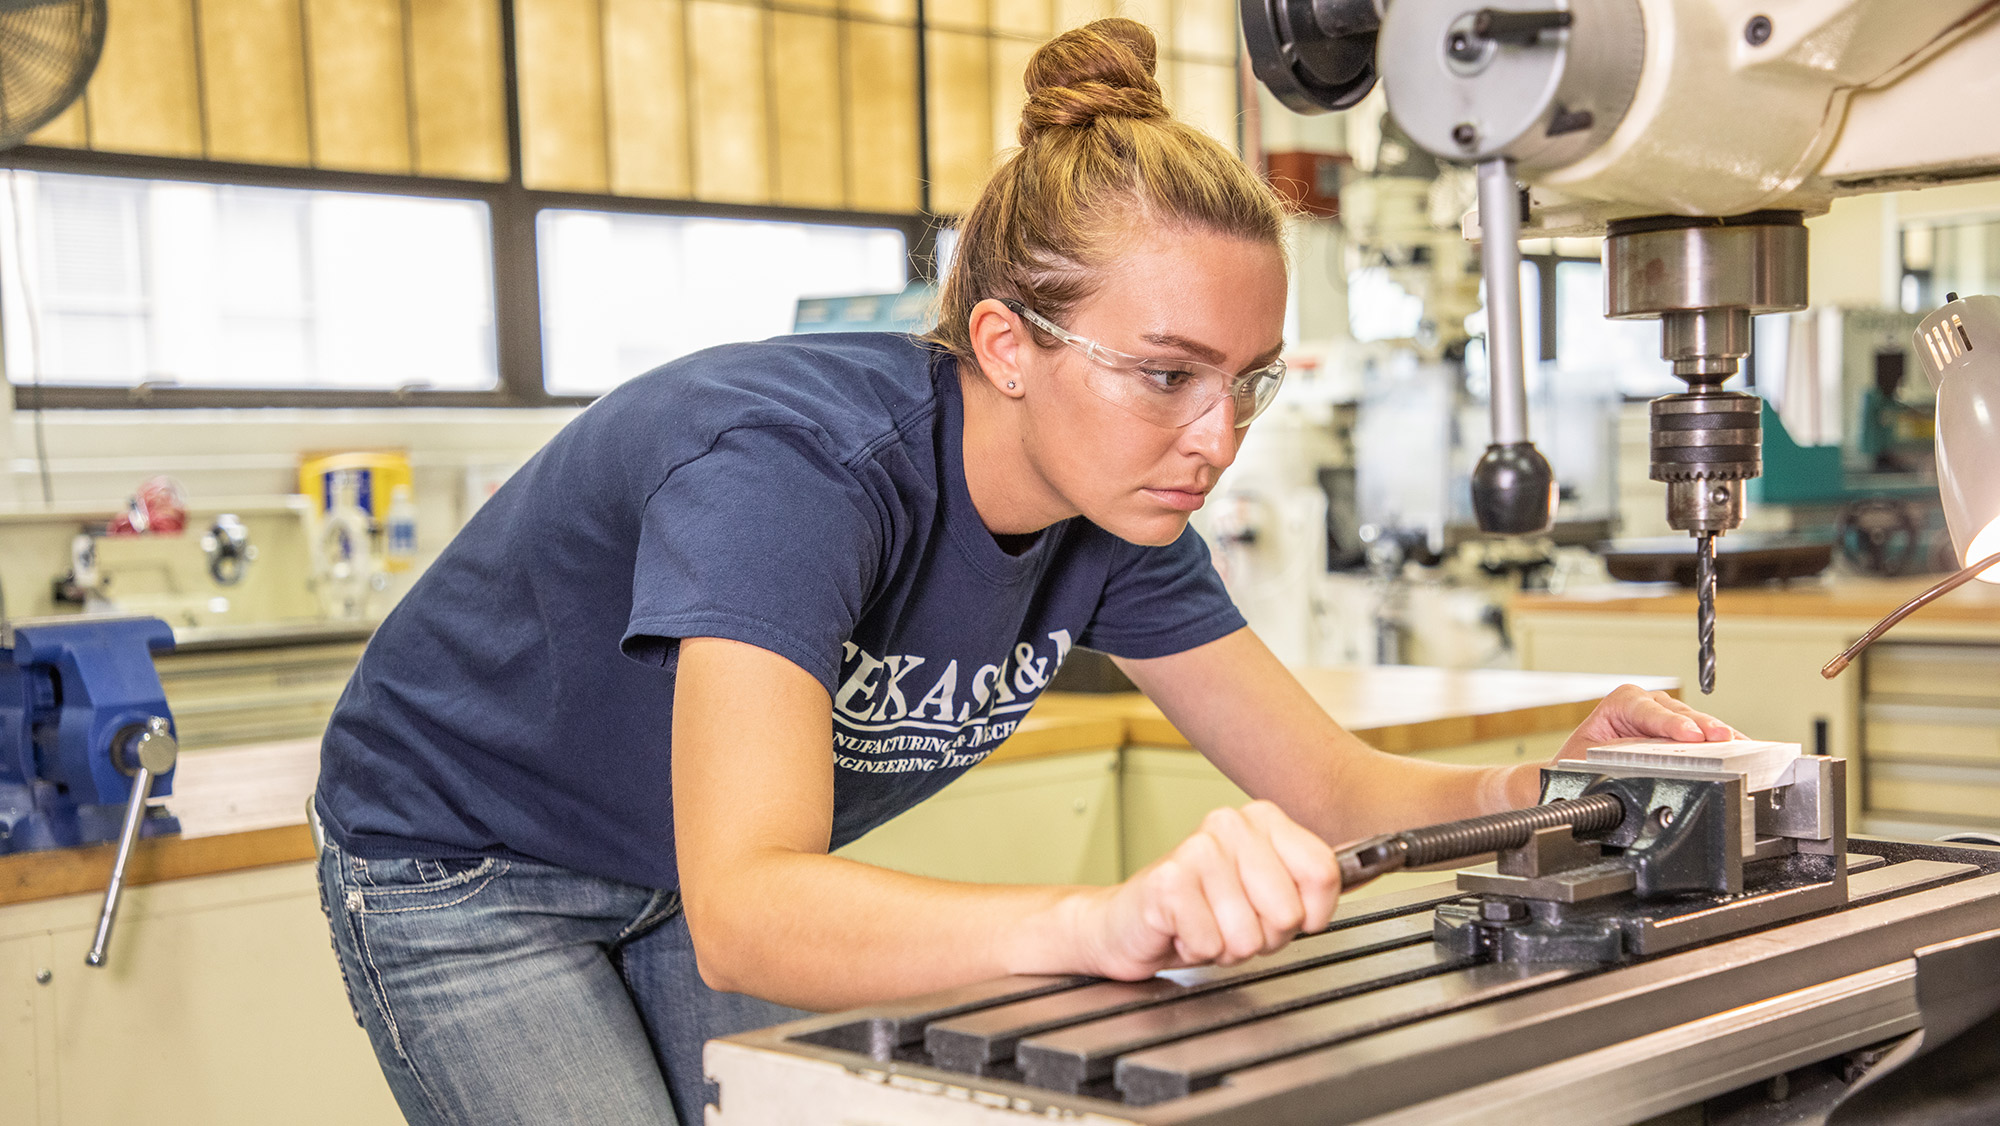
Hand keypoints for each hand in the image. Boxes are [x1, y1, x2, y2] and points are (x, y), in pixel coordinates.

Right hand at [1067, 801, 1339, 980]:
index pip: (1323, 872)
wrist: (1130, 924)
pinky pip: (1213, 943)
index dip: (1313, 913)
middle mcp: (1229, 824)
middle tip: (1235, 922)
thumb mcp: (1269, 894)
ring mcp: (1197, 850)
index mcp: (1262, 819)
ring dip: (1229, 946)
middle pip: (1289, 910)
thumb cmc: (1203, 910)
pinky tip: (1184, 931)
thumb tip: (1368, 865)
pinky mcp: (1168, 882)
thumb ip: (1310, 883)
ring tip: (1208, 926)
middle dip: (1265, 935)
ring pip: (1250, 933)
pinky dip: (1199, 951)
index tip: (1291, 915)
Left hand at [1557, 683, 1738, 761]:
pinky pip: (1705, 734)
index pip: (1649, 711)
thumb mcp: (1594, 756)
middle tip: (1720, 737)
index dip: (1671, 723)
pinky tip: (1741, 747)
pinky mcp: (1684, 730)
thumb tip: (1650, 754)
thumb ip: (1621, 752)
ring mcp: (1669, 715)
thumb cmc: (1583, 760)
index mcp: (1623, 702)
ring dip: (1717, 734)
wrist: (1580, 769)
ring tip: (1739, 744)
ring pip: (1696, 722)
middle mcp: (1648, 703)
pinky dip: (1723, 742)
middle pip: (1680, 713)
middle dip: (1702, 725)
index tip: (1689, 735)